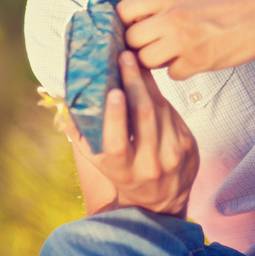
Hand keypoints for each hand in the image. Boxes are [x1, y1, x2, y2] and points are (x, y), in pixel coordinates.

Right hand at [59, 50, 198, 217]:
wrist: (163, 198)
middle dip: (133, 82)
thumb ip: (85, 137)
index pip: (118, 145)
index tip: (113, 92)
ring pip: (159, 109)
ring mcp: (172, 155)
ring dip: (146, 82)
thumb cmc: (124, 173)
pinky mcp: (187, 144)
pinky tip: (147, 79)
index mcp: (122, 171)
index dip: (115, 118)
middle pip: (143, 116)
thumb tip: (66, 106)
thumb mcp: (102, 163)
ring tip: (134, 61)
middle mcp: (149, 165)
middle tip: (125, 57)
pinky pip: (171, 111)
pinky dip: (157, 93)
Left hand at [117, 0, 254, 78]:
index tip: (130, 28)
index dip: (124, 22)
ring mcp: (184, 41)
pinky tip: (192, 59)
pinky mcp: (198, 62)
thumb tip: (136, 16)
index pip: (124, 11)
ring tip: (170, 52)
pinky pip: (172, 74)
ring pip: (146, 61)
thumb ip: (162, 2)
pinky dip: (179, 69)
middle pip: (131, 40)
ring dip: (155, 60)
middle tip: (149, 44)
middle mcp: (171, 17)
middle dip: (137, 45)